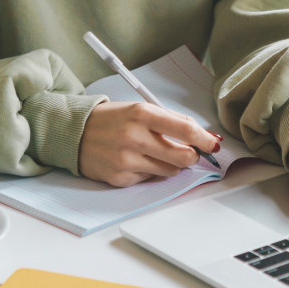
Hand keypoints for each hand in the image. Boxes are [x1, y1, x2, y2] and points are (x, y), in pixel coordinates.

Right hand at [78, 102, 221, 186]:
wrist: (74, 133)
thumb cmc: (111, 119)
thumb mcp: (140, 109)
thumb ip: (171, 120)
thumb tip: (202, 134)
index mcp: (142, 114)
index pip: (185, 128)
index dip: (205, 139)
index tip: (214, 144)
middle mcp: (134, 137)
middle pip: (183, 156)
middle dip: (192, 156)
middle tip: (189, 152)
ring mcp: (127, 159)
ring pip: (170, 170)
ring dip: (170, 164)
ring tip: (154, 153)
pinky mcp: (121, 178)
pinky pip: (150, 179)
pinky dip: (150, 171)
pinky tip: (136, 160)